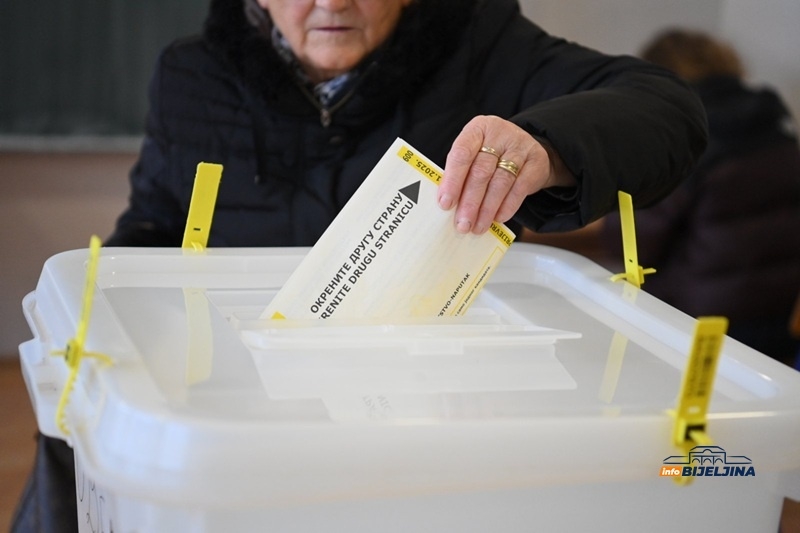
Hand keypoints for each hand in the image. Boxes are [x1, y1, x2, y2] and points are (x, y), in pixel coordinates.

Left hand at [438, 115, 568, 233]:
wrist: (526, 148)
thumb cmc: (491, 155)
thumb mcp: (474, 154)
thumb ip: (462, 173)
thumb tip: (449, 205)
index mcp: (477, 129)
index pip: (462, 153)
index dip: (452, 181)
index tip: (445, 204)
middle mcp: (499, 133)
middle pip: (481, 171)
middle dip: (470, 202)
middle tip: (462, 224)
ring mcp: (520, 146)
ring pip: (500, 182)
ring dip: (487, 209)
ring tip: (477, 227)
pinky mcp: (536, 161)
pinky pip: (520, 188)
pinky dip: (507, 206)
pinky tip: (497, 218)